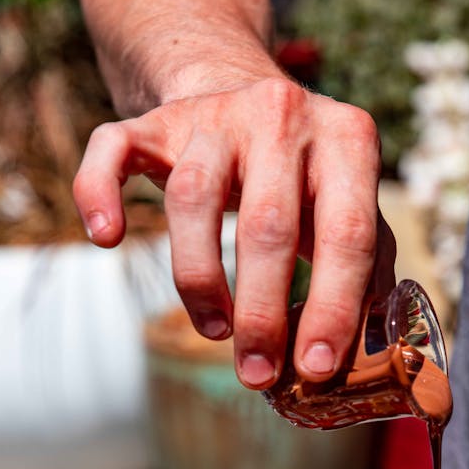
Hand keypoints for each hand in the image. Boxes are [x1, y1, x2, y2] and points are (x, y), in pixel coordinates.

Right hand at [73, 76, 396, 388]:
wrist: (243, 93)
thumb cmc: (308, 179)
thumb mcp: (352, 208)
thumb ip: (370, 271)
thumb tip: (369, 355)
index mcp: (348, 142)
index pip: (346, 235)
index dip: (333, 309)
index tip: (315, 370)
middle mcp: (282, 116)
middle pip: (267, 226)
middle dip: (262, 316)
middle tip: (257, 374)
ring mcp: (214, 115)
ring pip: (192, 198)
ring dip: (200, 279)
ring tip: (214, 331)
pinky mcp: (155, 122)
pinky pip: (113, 149)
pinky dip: (99, 193)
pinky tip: (107, 239)